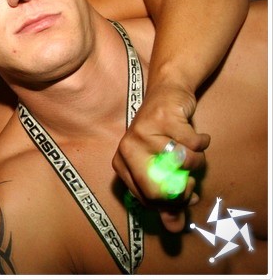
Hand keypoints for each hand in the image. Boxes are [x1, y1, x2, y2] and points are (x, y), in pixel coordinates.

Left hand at [112, 83, 209, 231]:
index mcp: (122, 165)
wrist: (168, 96)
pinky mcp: (163, 119)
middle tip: (188, 172)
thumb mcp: (163, 168)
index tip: (184, 190)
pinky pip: (194, 144)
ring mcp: (143, 133)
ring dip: (196, 158)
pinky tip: (193, 133)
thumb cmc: (164, 136)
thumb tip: (174, 228)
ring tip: (187, 146)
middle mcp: (127, 149)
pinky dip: (201, 141)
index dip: (174, 199)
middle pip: (162, 187)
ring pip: (184, 163)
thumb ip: (168, 199)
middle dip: (185, 184)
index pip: (150, 199)